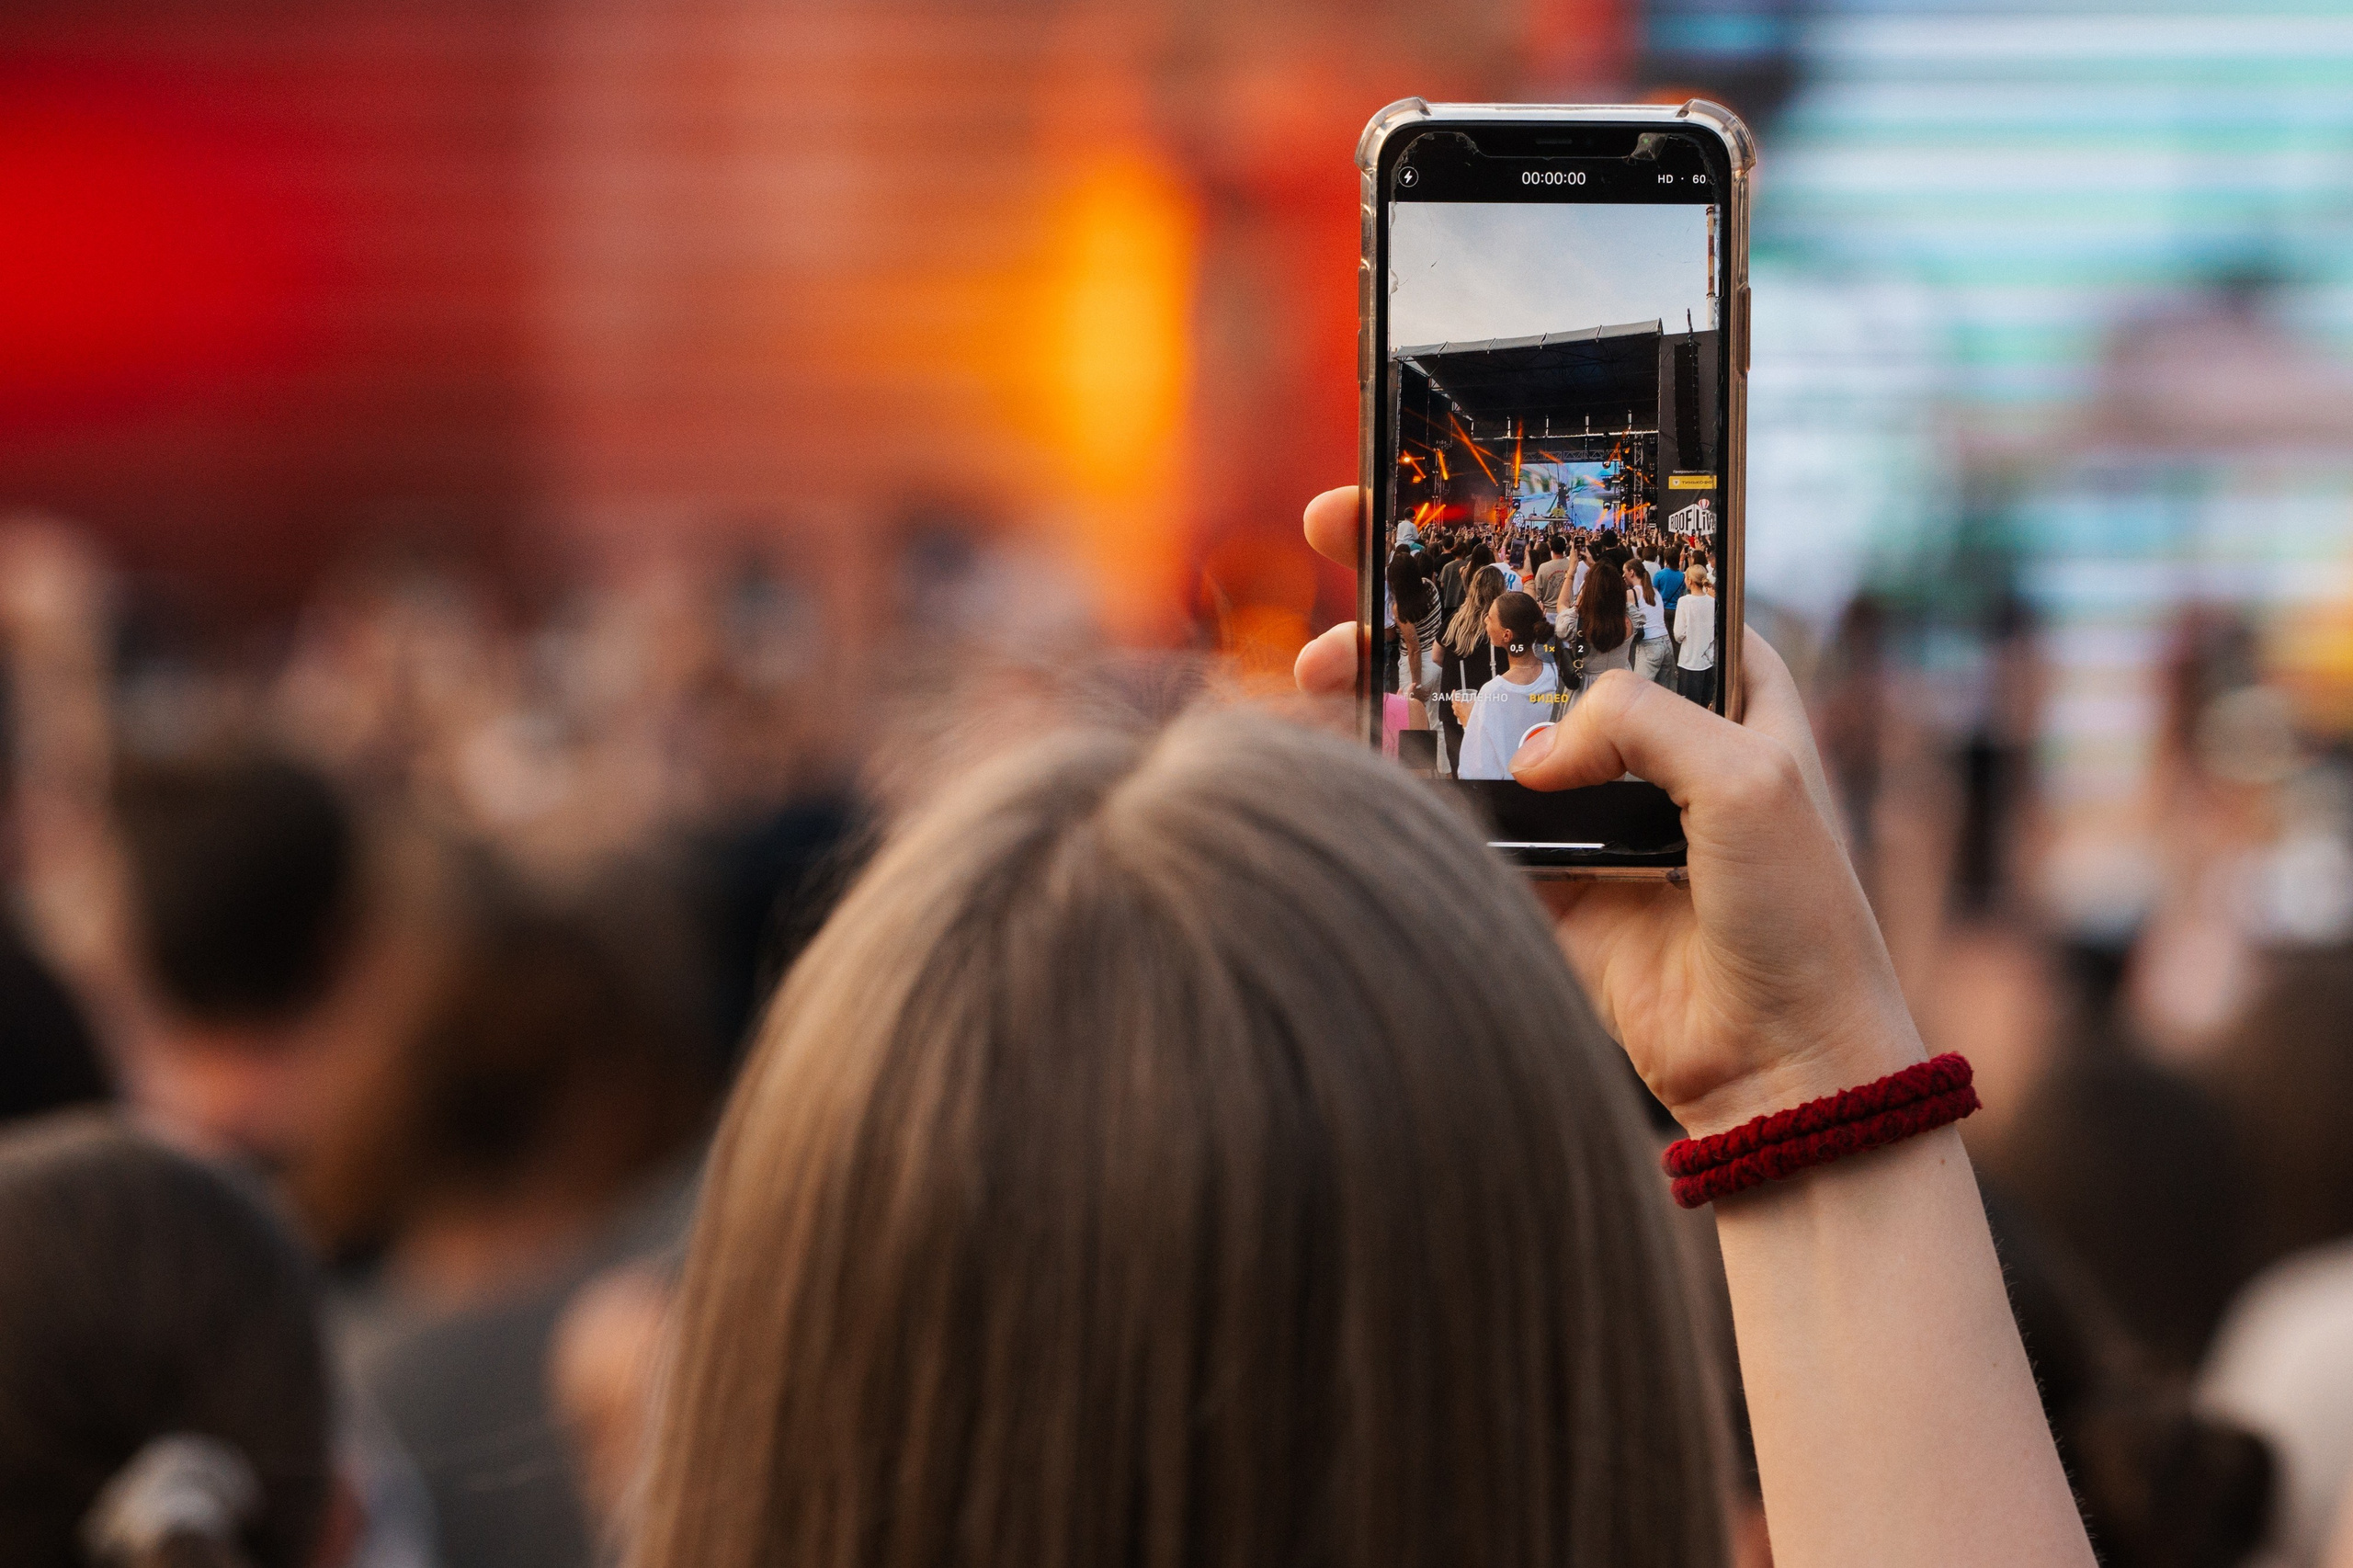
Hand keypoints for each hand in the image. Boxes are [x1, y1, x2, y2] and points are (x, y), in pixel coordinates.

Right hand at [1296, 486, 1918, 1135]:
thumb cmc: (1801, 916)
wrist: (1781, 1067)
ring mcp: (1588, 803)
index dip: (1526, 532)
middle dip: (1426, 591)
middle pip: (1517, 638)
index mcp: (1717, 683)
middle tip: (1339, 535)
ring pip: (1470, 721)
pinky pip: (1457, 813)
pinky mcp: (1542, 876)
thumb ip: (1639, 720)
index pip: (1609, 579)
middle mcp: (1647, 731)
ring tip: (1321, 659)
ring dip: (1393, 684)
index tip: (1439, 494)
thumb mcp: (1748, 780)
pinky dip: (1399, 781)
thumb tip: (1536, 747)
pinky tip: (1341, 743)